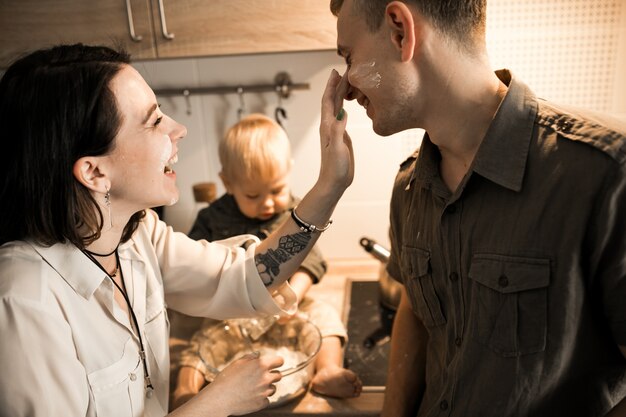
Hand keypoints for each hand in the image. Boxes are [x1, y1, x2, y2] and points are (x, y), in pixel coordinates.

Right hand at [192, 351, 282, 415]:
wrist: (219, 398)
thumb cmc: (226, 379)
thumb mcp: (237, 363)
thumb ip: (251, 357)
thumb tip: (258, 355)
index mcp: (261, 365)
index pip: (280, 361)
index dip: (277, 362)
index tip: (275, 364)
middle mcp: (266, 378)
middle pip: (278, 375)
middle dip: (271, 375)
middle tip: (261, 377)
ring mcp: (265, 391)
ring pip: (273, 388)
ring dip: (267, 387)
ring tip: (253, 388)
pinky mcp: (262, 403)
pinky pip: (267, 400)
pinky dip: (261, 399)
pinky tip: (251, 396)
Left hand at [317, 69, 353, 197]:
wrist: (334, 183)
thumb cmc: (335, 168)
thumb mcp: (336, 148)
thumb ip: (338, 131)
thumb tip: (342, 111)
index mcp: (327, 126)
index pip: (328, 101)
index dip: (332, 86)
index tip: (337, 71)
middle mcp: (329, 126)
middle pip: (332, 100)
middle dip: (336, 84)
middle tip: (344, 69)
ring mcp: (335, 130)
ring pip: (337, 106)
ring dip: (340, 92)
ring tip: (346, 80)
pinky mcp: (341, 136)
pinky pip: (342, 115)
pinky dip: (345, 105)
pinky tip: (349, 101)